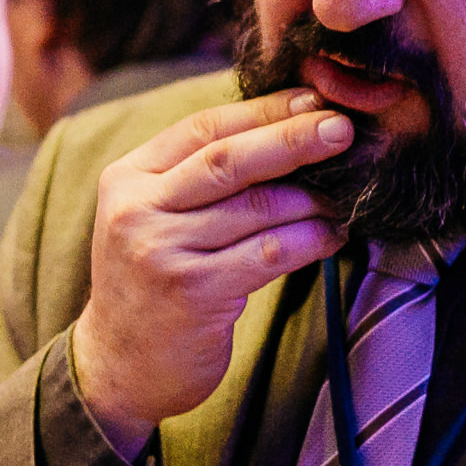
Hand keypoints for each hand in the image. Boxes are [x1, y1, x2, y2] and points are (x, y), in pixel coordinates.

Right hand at [69, 89, 352, 454]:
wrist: (117, 365)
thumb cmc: (152, 283)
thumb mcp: (153, 216)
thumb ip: (197, 177)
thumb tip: (284, 129)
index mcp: (127, 178)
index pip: (202, 128)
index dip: (262, 111)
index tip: (312, 99)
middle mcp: (137, 209)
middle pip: (228, 160)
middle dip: (292, 139)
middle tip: (342, 128)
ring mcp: (162, 251)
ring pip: (256, 208)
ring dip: (312, 197)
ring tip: (349, 191)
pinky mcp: (193, 292)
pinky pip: (268, 253)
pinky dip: (309, 240)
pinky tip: (333, 235)